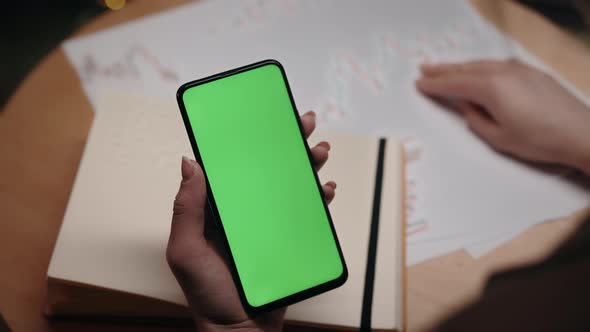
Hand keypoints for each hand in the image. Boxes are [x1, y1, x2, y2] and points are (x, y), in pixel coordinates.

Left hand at [166, 111, 335, 331]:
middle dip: (285, 142)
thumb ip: (186, 209)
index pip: (233, 165)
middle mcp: (242, 211)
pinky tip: (325, 189)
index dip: (248, 139)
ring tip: (318, 151)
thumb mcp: (186, 251)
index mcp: (217, 209)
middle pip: (266, 168)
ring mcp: (266, 225)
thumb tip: (189, 162)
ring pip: (289, 185)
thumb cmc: (207, 295)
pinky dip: (317, 198)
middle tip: (301, 122)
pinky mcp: (286, 239)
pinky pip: (305, 214)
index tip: (262, 116)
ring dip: (305, 164)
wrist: (241, 330)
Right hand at [416, 59, 589, 173]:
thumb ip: (476, 119)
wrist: (580, 134)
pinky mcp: (532, 73)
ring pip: (482, 64)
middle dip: (444, 70)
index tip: (419, 84)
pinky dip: (480, 67)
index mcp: (491, 88)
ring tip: (445, 69)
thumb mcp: (498, 136)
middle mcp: (504, 72)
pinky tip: (477, 71)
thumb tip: (467, 106)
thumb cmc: (540, 140)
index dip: (435, 85)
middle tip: (425, 69)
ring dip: (461, 67)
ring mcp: (520, 70)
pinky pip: (497, 65)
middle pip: (466, 69)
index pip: (455, 84)